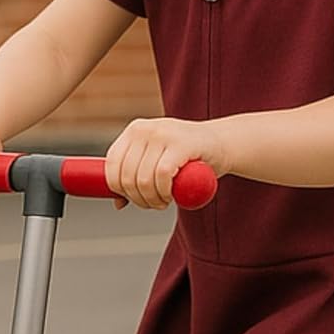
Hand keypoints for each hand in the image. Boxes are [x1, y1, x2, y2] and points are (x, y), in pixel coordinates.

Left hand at [103, 117, 228, 209]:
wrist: (221, 144)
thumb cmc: (187, 157)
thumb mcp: (156, 163)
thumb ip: (136, 178)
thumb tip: (117, 203)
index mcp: (134, 130)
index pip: (111, 164)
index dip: (119, 188)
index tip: (133, 198)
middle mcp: (144, 129)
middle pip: (126, 176)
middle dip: (138, 199)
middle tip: (153, 204)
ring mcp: (162, 134)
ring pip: (142, 179)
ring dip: (152, 199)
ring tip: (163, 201)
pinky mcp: (180, 144)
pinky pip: (162, 176)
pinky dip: (164, 192)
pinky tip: (171, 195)